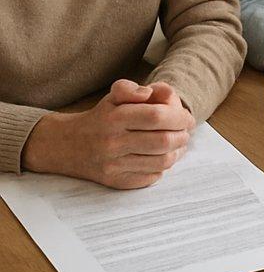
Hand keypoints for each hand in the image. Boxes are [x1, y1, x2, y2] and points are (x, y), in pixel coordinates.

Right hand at [21, 80, 194, 189]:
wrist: (67, 146)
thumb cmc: (101, 117)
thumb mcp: (114, 96)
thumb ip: (134, 89)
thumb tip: (151, 92)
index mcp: (114, 118)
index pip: (157, 116)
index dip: (179, 117)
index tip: (187, 119)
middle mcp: (112, 143)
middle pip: (163, 141)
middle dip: (182, 135)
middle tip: (185, 132)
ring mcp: (114, 165)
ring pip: (161, 161)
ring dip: (177, 152)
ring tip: (178, 144)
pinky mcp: (116, 182)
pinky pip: (151, 177)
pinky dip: (163, 167)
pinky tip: (162, 157)